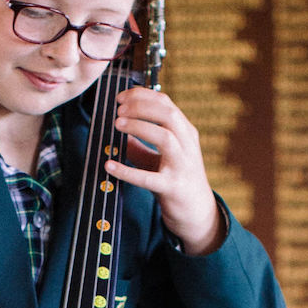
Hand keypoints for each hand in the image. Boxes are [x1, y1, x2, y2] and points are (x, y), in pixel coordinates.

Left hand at [106, 86, 224, 254]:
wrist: (197, 212)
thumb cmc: (177, 179)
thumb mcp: (162, 156)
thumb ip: (141, 143)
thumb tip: (117, 130)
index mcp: (186, 132)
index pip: (166, 103)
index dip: (142, 95)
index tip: (121, 97)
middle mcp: (187, 146)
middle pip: (168, 115)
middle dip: (142, 107)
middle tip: (118, 109)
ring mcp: (182, 167)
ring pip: (165, 138)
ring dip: (139, 127)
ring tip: (117, 124)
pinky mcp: (172, 188)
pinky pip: (148, 178)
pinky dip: (127, 171)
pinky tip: (109, 166)